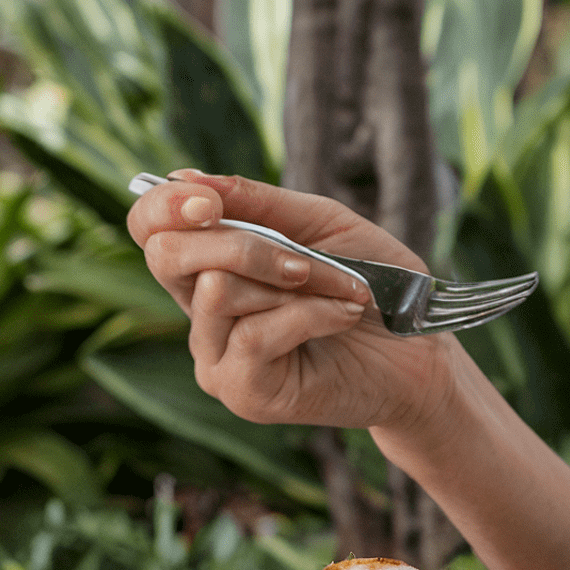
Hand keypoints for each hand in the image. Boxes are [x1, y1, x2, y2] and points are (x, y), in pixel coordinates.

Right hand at [127, 170, 461, 431]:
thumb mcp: (319, 224)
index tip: (209, 200)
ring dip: (294, 280)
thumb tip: (187, 177)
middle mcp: (201, 312)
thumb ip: (256, 202)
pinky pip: (255, 333)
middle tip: (305, 261)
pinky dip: (312, 313)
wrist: (420, 351)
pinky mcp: (242, 391)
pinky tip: (344, 316)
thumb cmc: (374, 283)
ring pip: (217, 290)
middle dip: (245, 244)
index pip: (149, 228)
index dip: (164, 206)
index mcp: (210, 266)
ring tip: (343, 292)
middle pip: (169, 255)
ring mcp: (215, 356)